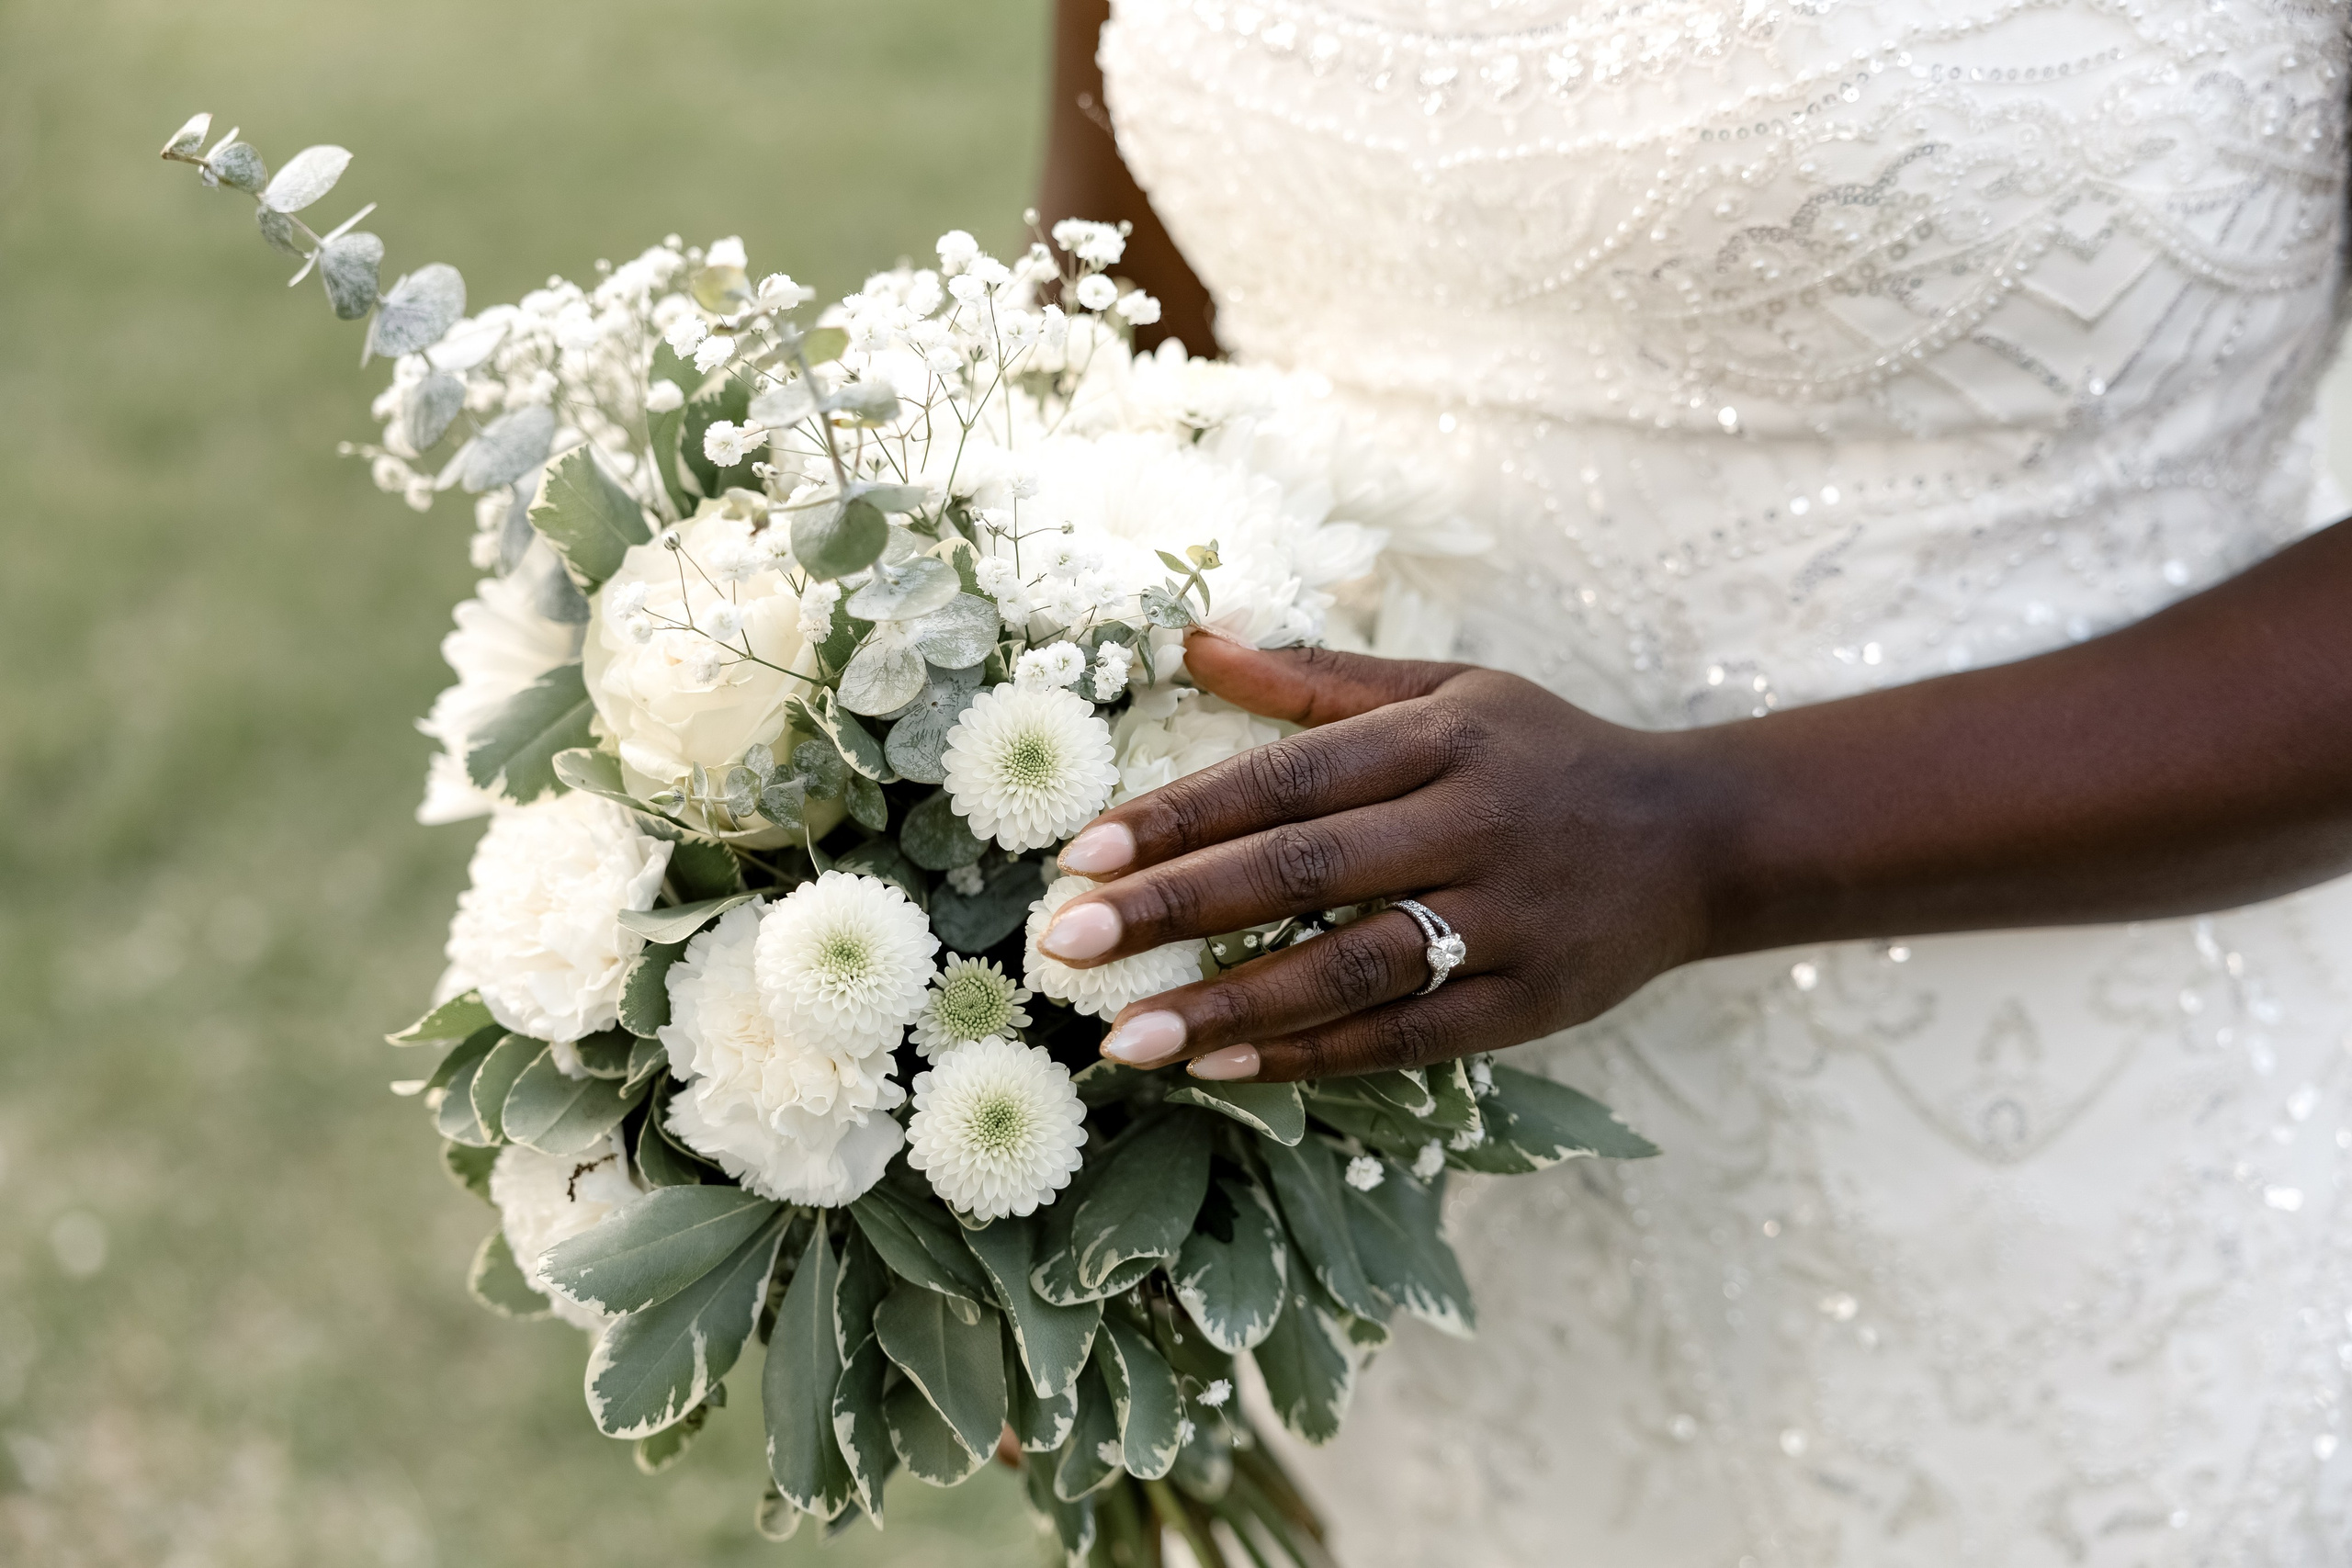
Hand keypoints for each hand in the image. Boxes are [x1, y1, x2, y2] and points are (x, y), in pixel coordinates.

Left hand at [1034, 633, 1717, 1081]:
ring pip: (1351, 968)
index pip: (1289, 776)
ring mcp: (1508, 921)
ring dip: (1228, 1004)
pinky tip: (1223, 1063)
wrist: (1700, 838)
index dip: (1183, 816)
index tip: (1083, 855)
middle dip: (1176, 909)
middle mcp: (1475, 823)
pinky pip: (1407, 1037)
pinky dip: (1312, 1053)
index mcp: (1444, 736)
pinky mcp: (1531, 1004)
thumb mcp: (1448, 691)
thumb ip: (1315, 679)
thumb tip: (1189, 640)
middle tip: (1064, 944)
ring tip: (1125, 1038)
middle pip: (1304, 869)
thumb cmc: (1544, 755)